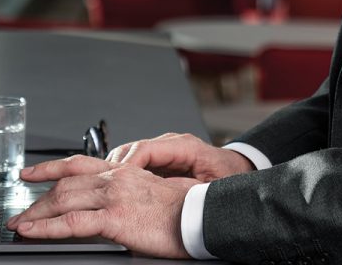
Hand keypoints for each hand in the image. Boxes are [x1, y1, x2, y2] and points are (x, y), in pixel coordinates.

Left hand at [8, 156, 194, 258]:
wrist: (201, 217)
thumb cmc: (183, 211)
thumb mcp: (150, 194)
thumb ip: (126, 195)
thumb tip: (110, 208)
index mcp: (123, 171)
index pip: (76, 164)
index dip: (49, 168)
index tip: (30, 173)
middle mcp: (114, 178)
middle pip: (64, 183)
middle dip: (38, 199)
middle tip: (21, 212)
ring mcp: (113, 196)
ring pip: (62, 199)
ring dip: (36, 213)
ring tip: (20, 224)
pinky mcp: (114, 218)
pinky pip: (71, 223)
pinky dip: (46, 228)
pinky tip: (32, 232)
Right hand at [105, 132, 255, 181]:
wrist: (238, 171)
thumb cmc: (229, 178)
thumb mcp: (214, 188)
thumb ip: (190, 189)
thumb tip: (167, 198)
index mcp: (185, 146)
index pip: (146, 149)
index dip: (128, 165)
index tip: (118, 181)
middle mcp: (171, 144)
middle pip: (131, 149)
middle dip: (114, 169)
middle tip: (104, 188)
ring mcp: (164, 149)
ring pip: (128, 154)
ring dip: (115, 172)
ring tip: (106, 190)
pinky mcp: (159, 159)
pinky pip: (135, 162)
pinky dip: (122, 175)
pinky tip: (117, 189)